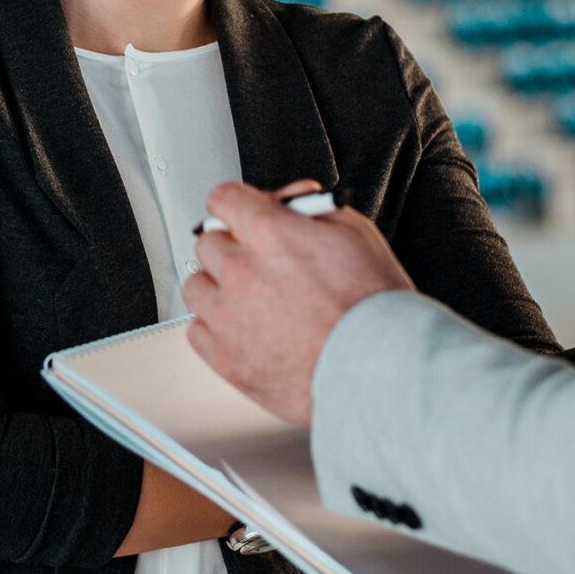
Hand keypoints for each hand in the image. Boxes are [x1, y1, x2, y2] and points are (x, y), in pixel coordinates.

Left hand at [181, 180, 414, 426]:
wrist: (378, 374)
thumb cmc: (374, 311)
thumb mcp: (356, 235)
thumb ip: (311, 209)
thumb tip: (288, 202)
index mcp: (271, 234)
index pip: (224, 199)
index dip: (238, 206)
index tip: (242, 216)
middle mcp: (241, 271)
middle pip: (208, 241)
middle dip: (233, 247)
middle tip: (260, 263)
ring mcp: (228, 317)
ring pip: (196, 285)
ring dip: (218, 287)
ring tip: (252, 300)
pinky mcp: (224, 358)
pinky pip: (196, 330)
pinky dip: (216, 328)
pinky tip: (246, 330)